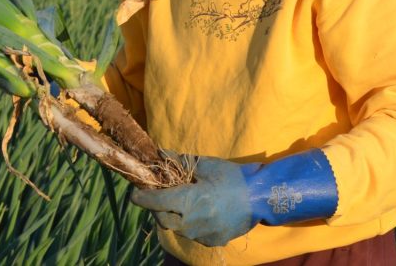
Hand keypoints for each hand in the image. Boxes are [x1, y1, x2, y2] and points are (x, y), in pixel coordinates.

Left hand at [131, 149, 338, 247]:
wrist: (261, 197)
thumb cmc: (233, 178)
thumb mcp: (206, 165)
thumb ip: (180, 163)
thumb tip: (160, 153)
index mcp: (188, 201)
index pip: (154, 202)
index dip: (142, 197)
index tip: (134, 193)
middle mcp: (192, 222)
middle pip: (162, 219)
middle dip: (157, 208)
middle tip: (159, 195)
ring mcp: (202, 235)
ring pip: (177, 229)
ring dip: (174, 217)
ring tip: (182, 202)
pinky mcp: (212, 241)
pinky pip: (192, 234)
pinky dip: (190, 224)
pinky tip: (199, 212)